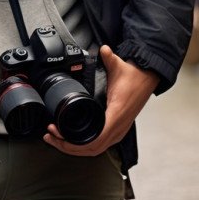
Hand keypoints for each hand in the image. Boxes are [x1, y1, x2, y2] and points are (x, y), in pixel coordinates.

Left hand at [43, 44, 158, 156]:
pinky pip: (100, 145)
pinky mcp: (117, 129)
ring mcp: (119, 130)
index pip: (96, 139)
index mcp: (116, 114)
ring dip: (75, 148)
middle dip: (68, 147)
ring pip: (96, 150)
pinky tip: (74, 141)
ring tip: (57, 139)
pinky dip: (85, 146)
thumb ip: (109, 57)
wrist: (148, 79)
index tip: (58, 134)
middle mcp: (119, 127)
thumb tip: (103, 49)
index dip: (75, 142)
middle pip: (92, 150)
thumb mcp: (120, 66)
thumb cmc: (135, 76)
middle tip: (51, 137)